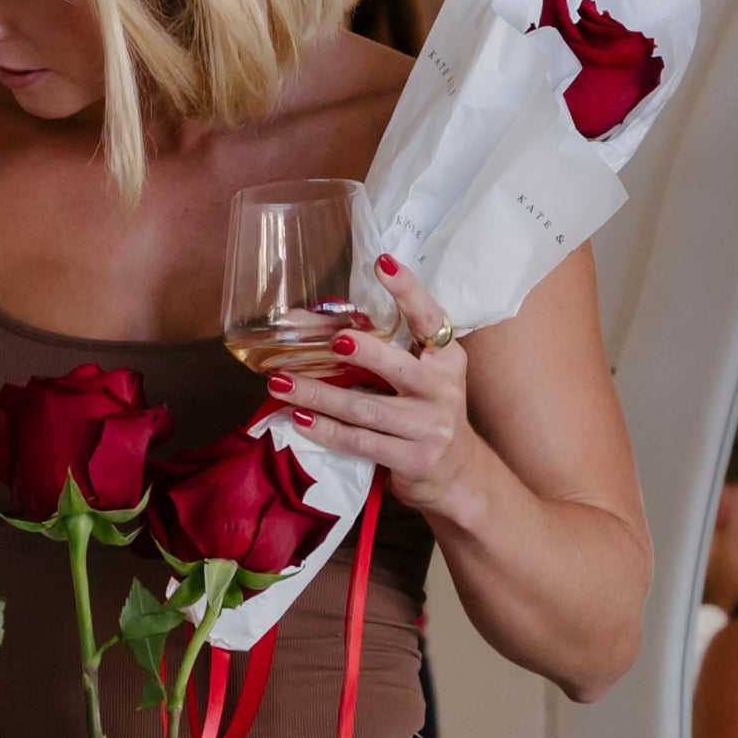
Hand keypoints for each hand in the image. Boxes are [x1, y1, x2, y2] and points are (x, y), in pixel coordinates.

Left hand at [264, 253, 482, 517]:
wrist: (457, 474)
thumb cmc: (424, 412)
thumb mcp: (416, 375)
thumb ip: (378, 348)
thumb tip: (304, 319)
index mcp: (446, 357)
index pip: (429, 318)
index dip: (408, 290)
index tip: (382, 263)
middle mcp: (443, 389)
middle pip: (398, 367)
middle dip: (366, 352)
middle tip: (334, 339)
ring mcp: (430, 427)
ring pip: (367, 408)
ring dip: (319, 396)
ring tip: (281, 384)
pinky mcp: (413, 459)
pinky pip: (360, 442)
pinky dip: (326, 430)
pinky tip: (298, 418)